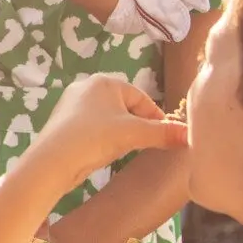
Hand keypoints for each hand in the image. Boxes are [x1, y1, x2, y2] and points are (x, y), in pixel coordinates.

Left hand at [23, 74, 187, 184]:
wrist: (52, 161)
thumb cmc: (94, 138)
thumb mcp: (133, 134)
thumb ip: (163, 133)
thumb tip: (190, 134)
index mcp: (104, 81)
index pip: (141, 98)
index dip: (156, 118)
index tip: (165, 137)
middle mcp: (86, 87)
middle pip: (125, 106)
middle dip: (138, 125)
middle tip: (146, 145)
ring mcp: (72, 104)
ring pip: (109, 117)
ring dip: (121, 132)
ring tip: (126, 150)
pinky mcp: (64, 121)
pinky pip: (93, 126)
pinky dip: (103, 137)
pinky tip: (104, 152)